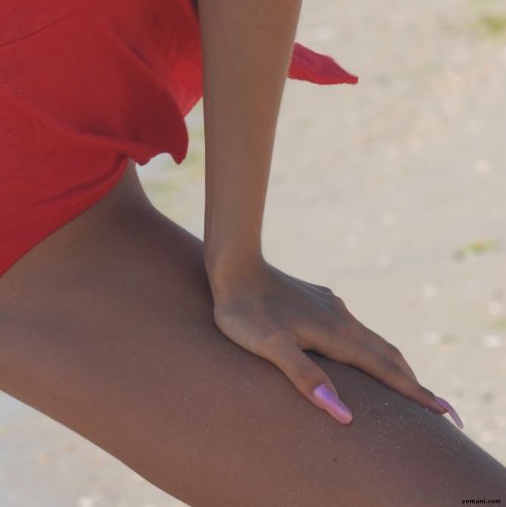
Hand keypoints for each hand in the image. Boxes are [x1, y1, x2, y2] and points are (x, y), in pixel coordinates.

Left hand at [209, 255, 461, 428]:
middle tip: (438, 408)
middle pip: (387, 355)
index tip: (446, 413)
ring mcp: (331, 307)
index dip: (415, 394)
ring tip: (407, 384)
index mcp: (336, 334)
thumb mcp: (270, 347)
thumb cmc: (245, 311)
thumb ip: (304, 376)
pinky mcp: (318, 300)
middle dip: (412, 383)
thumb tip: (344, 414)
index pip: (385, 371)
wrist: (233, 264)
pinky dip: (371, 348)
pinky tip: (361, 349)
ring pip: (372, 339)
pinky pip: (355, 329)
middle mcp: (341, 319)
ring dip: (393, 364)